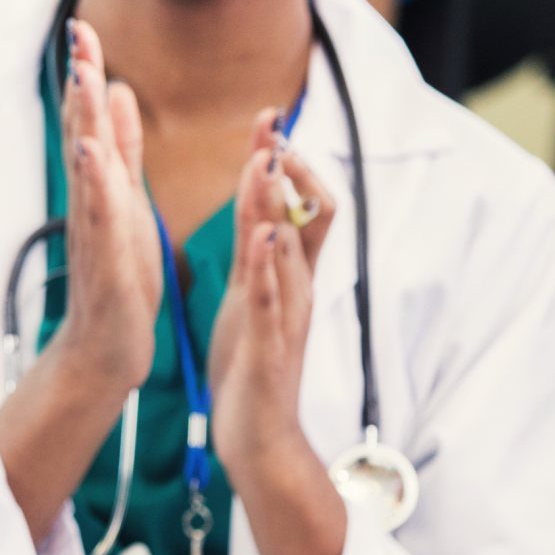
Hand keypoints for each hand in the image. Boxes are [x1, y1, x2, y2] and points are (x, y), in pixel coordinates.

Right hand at [48, 18, 161, 396]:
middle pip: (82, 130)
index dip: (87, 72)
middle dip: (81, 82)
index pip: (90, 118)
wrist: (105, 350)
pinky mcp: (108, 263)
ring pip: (88, 166)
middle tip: (79, 33)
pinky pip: (102, 219)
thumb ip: (123, 147)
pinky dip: (97, 184)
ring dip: (84, 121)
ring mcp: (95, 230)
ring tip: (84, 76)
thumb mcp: (128, 201)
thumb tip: (114, 88)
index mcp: (102, 183)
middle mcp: (92, 200)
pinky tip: (90, 154)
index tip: (84, 26)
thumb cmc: (120, 276)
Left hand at [209, 111, 337, 491]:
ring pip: (289, 250)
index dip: (285, 161)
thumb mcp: (252, 290)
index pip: (296, 204)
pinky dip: (268, 267)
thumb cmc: (251, 360)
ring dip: (276, 204)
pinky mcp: (268, 347)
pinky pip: (271, 301)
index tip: (269, 117)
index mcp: (286, 272)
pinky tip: (261, 236)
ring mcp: (285, 316)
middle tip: (272, 122)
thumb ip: (258, 245)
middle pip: (303, 216)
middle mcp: (295, 287)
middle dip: (288, 169)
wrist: (258, 438)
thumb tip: (260, 196)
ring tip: (265, 161)